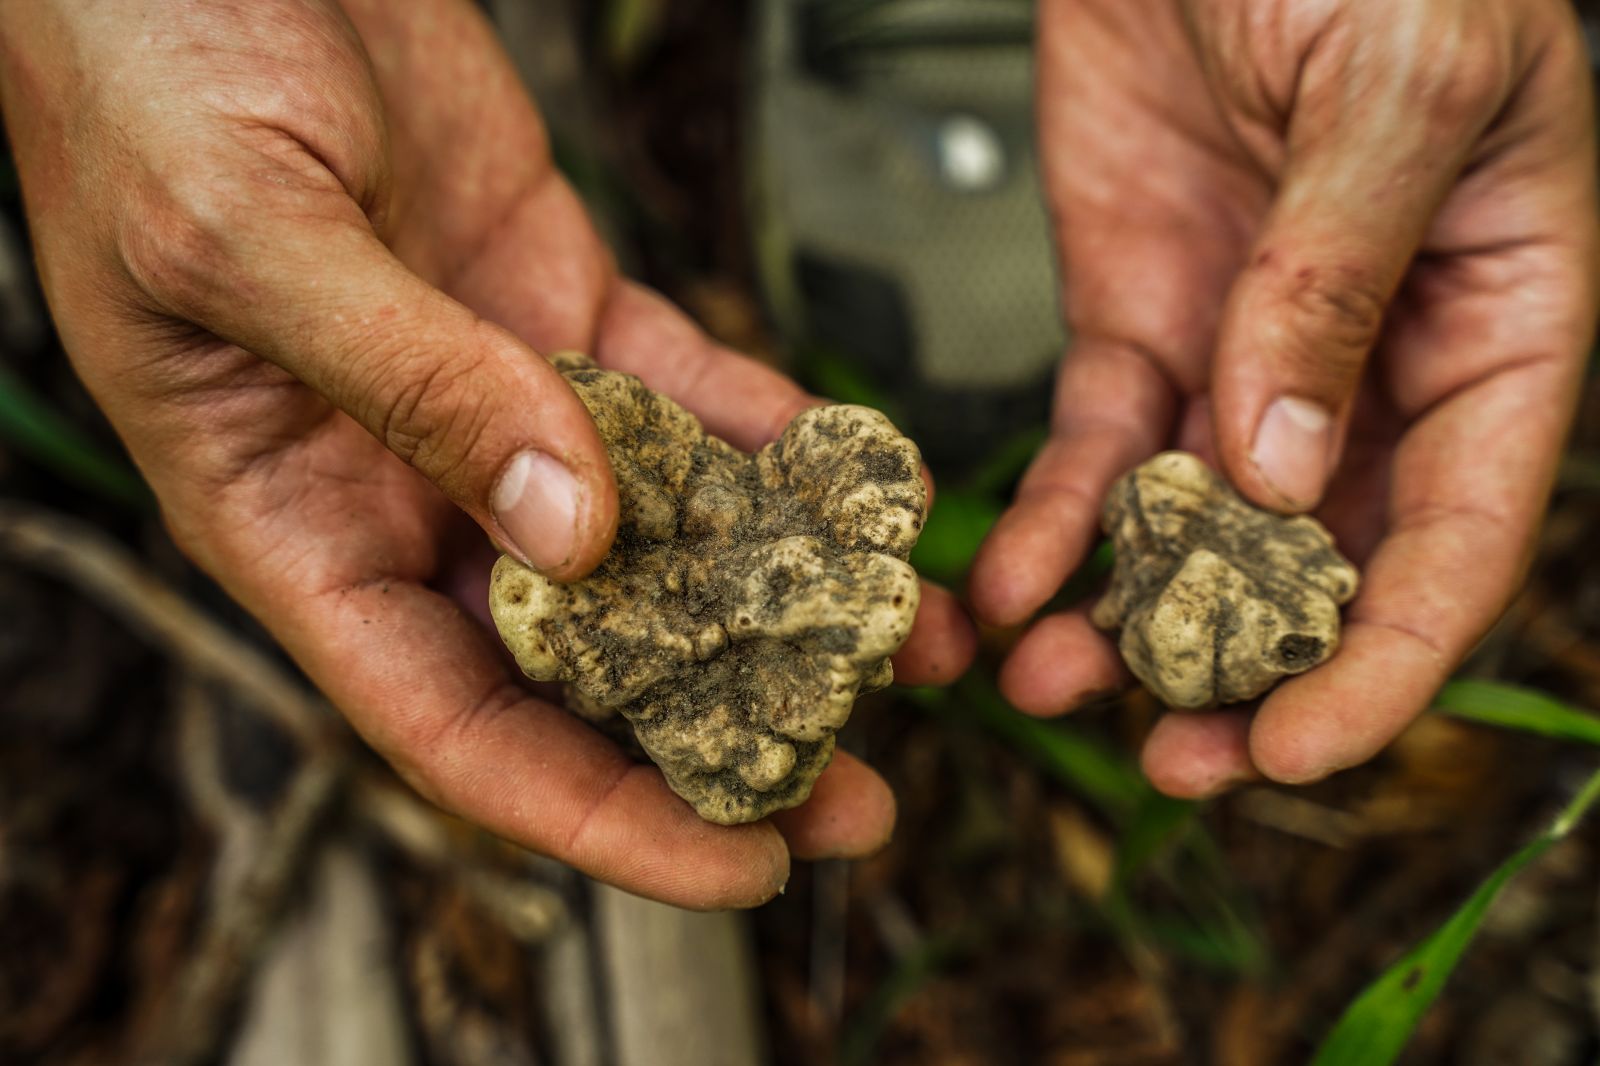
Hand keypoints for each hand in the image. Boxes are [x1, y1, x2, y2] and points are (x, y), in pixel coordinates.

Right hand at [0, 0, 973, 905]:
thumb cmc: (144, 69)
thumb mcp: (245, 233)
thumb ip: (409, 384)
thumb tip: (570, 534)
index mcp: (293, 521)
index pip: (456, 726)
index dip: (598, 814)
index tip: (737, 860)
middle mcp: (405, 487)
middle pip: (583, 663)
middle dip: (719, 732)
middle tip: (860, 784)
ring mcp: (497, 400)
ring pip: (659, 540)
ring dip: (777, 599)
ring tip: (904, 648)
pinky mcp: (562, 307)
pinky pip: (691, 400)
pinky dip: (775, 444)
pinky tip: (862, 484)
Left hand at [971, 0, 1597, 795]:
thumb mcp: (1393, 91)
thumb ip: (1338, 281)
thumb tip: (1277, 468)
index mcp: (1495, 329)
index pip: (1454, 535)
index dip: (1381, 661)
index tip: (1295, 745)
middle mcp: (1369, 369)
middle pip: (1315, 567)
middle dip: (1240, 674)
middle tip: (1167, 764)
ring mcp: (1242, 355)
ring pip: (1186, 533)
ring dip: (1120, 624)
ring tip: (1044, 687)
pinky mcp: (1134, 326)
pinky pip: (1088, 456)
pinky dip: (1047, 530)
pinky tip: (1003, 592)